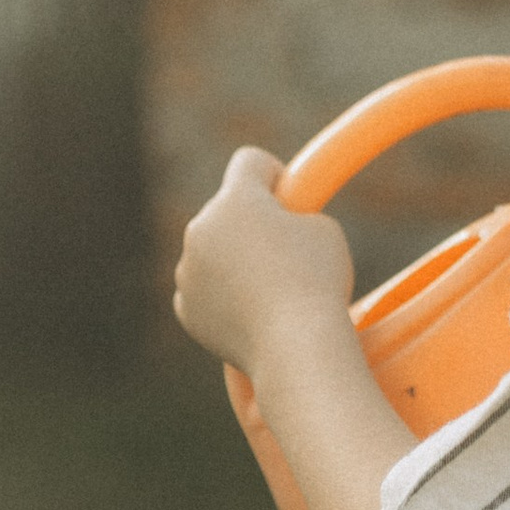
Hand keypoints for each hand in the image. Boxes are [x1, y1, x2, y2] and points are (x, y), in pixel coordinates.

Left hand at [172, 150, 355, 378]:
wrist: (294, 347)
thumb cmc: (317, 281)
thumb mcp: (323, 229)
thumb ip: (295, 216)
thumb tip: (277, 229)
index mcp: (235, 199)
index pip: (249, 161)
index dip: (274, 173)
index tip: (289, 196)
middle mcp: (201, 229)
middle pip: (228, 210)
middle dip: (253, 222)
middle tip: (287, 250)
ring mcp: (188, 271)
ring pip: (213, 251)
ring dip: (236, 259)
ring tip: (274, 288)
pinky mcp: (186, 308)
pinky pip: (205, 289)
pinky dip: (225, 295)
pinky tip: (255, 312)